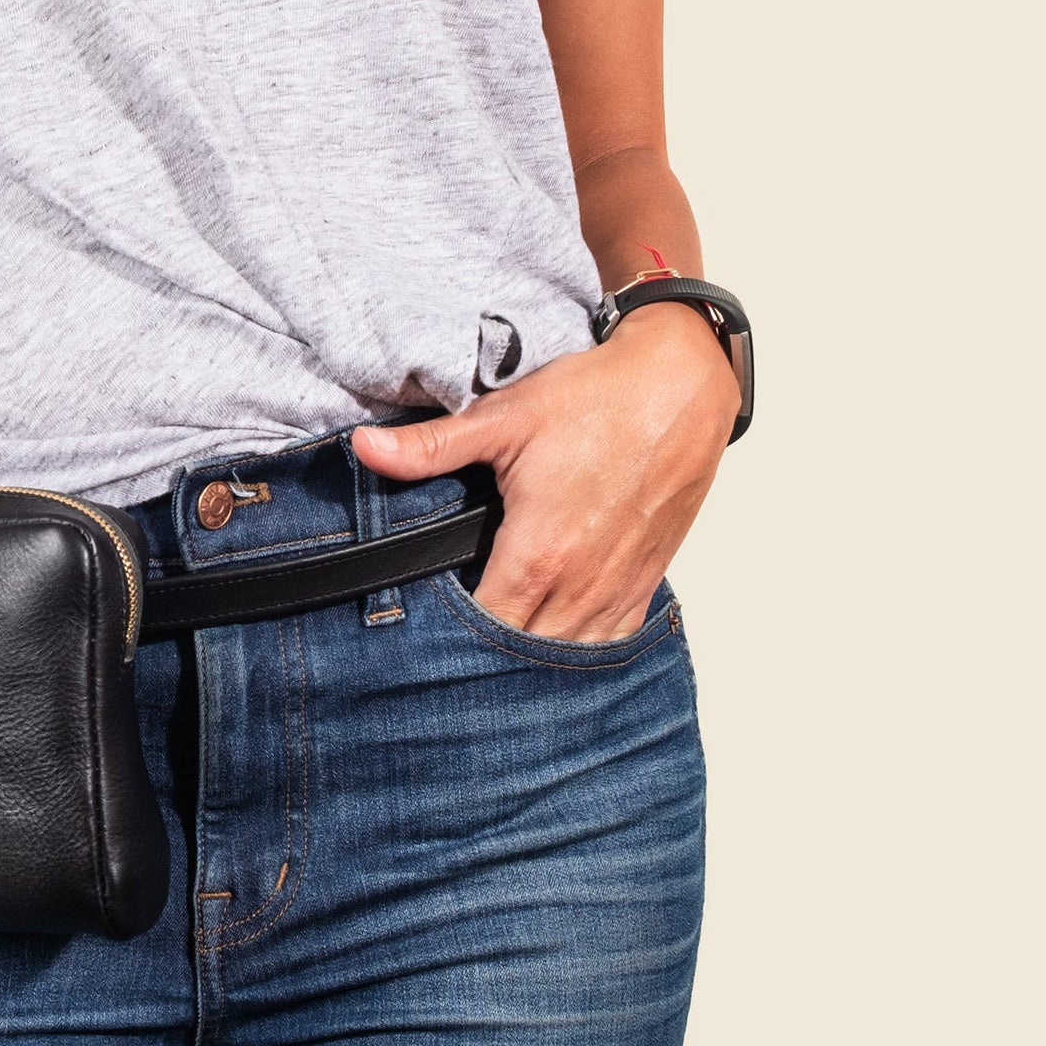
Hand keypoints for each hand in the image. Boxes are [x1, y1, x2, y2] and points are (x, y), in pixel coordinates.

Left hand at [350, 305, 738, 640]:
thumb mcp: (503, 418)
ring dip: (534, 659)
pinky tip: (552, 642)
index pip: (485, 630)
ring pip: (569, 656)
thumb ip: (431, 447)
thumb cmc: (597, 399)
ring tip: (495, 656)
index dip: (451, 642)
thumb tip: (364, 447)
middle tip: (449, 652)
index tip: (424, 638)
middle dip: (487, 657)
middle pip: (525, 654)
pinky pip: (611, 639)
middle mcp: (582, 583)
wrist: (681, 386)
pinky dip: (580, 648)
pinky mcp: (647, 579)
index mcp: (540, 554)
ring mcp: (619, 586)